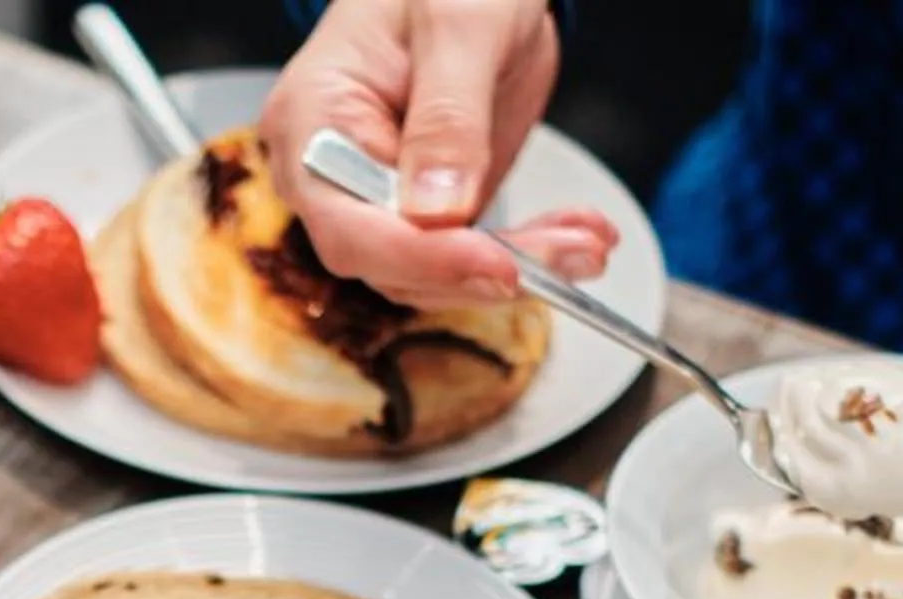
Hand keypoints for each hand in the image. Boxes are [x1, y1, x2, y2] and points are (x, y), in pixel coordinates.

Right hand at [260, 0, 616, 310]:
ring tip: (588, 245)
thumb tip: (439, 210)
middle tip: (568, 256)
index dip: (420, 255)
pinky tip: (578, 239)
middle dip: (484, 268)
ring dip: (520, 268)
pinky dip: (528, 253)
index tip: (495, 264)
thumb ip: (448, 115)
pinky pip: (470, 254)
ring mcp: (382, 195)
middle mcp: (336, 174)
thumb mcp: (460, 22)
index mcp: (314, 121)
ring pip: (438, 271)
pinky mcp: (430, 207)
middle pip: (394, 261)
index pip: (348, 224)